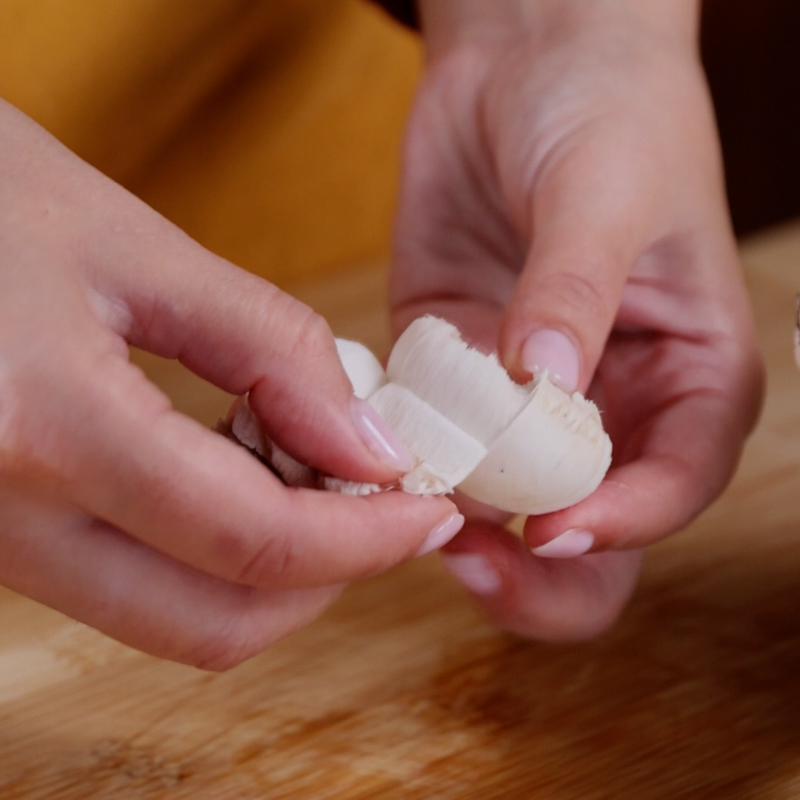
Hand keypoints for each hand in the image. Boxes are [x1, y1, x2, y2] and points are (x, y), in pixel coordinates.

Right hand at [0, 100, 460, 667]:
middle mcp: (2, 518)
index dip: (367, 541)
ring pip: (170, 616)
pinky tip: (238, 467)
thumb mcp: (129, 245)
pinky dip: (208, 551)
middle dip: (327, 580)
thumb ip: (266, 347)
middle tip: (384, 508)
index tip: (428, 510)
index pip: (253, 542)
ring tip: (314, 471)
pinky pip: (127, 582)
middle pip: (215, 623)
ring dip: (270, 568)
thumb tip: (368, 446)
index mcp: (42, 429)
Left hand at [391, 0, 762, 639]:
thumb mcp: (604, 193)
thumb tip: (545, 382)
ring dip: (461, 525)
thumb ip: (575, 295)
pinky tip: (375, 455)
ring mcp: (527, 397)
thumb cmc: (605, 108)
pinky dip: (408, 465)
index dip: (622, 524)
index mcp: (687, 374)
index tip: (552, 527)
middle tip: (472, 561)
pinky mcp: (458, 375)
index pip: (675, 484)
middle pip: (592, 534)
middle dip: (538, 570)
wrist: (524, 59)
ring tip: (412, 511)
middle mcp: (611, 402)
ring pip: (505, 508)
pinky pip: (436, 445)